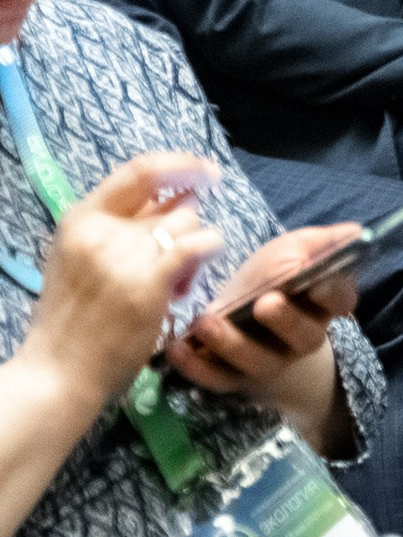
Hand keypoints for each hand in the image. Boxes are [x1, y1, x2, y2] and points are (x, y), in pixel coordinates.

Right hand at [19, 154, 222, 420]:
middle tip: (175, 268)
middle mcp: (101, 229)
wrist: (59, 371)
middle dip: (186, 231)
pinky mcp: (148, 281)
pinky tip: (188, 281)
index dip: (181, 165)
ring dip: (195, 251)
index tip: (207, 171)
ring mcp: (123, 253)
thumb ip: (121, 228)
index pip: (140, 171)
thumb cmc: (75, 321)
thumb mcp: (82, 259)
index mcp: (80, 218)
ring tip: (174, 285)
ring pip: (191, 225)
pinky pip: (200, 245)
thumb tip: (177, 198)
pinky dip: (208, 255)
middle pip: (175, 206)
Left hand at [167, 223, 357, 392]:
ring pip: (258, 361)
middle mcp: (302, 338)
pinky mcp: (233, 377)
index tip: (318, 283)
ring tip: (207, 321)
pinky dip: (196, 367)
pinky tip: (177, 347)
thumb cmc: (272, 278)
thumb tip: (355, 233)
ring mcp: (268, 361)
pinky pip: (218, 379)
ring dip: (232, 343)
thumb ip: (321, 243)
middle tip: (265, 303)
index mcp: (322, 305)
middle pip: (304, 337)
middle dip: (285, 321)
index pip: (341, 301)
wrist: (244, 319)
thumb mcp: (294, 251)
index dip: (333, 294)